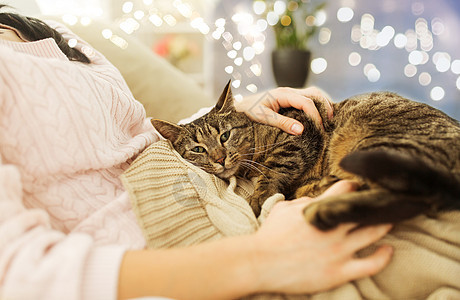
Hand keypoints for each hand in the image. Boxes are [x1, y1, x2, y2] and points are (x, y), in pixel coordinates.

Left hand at [235, 87, 333, 134]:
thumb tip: (301, 130)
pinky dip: (316, 108)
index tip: (320, 130)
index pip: (306, 102)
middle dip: (325, 107)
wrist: (237, 108)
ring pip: (313, 95)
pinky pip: (307, 101)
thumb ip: (282, 123)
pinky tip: (319, 120)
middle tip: (330, 124)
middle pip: (314, 93)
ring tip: (328, 121)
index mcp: (282, 94)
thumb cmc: (247, 112)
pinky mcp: (289, 101)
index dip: (315, 116)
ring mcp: (289, 95)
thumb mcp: (263, 118)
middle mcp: (288, 91)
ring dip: (322, 106)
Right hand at [250, 181, 392, 293]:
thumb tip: (316, 200)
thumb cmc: (269, 236)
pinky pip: (371, 264)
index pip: (345, 189)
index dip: (354, 187)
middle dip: (376, 203)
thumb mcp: (282, 209)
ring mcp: (338, 250)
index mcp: (317, 209)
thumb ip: (302, 201)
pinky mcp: (339, 272)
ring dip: (385, 223)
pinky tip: (389, 249)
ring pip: (373, 233)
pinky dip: (384, 256)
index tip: (359, 188)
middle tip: (384, 201)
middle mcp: (332, 228)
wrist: (259, 263)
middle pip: (366, 210)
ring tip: (393, 219)